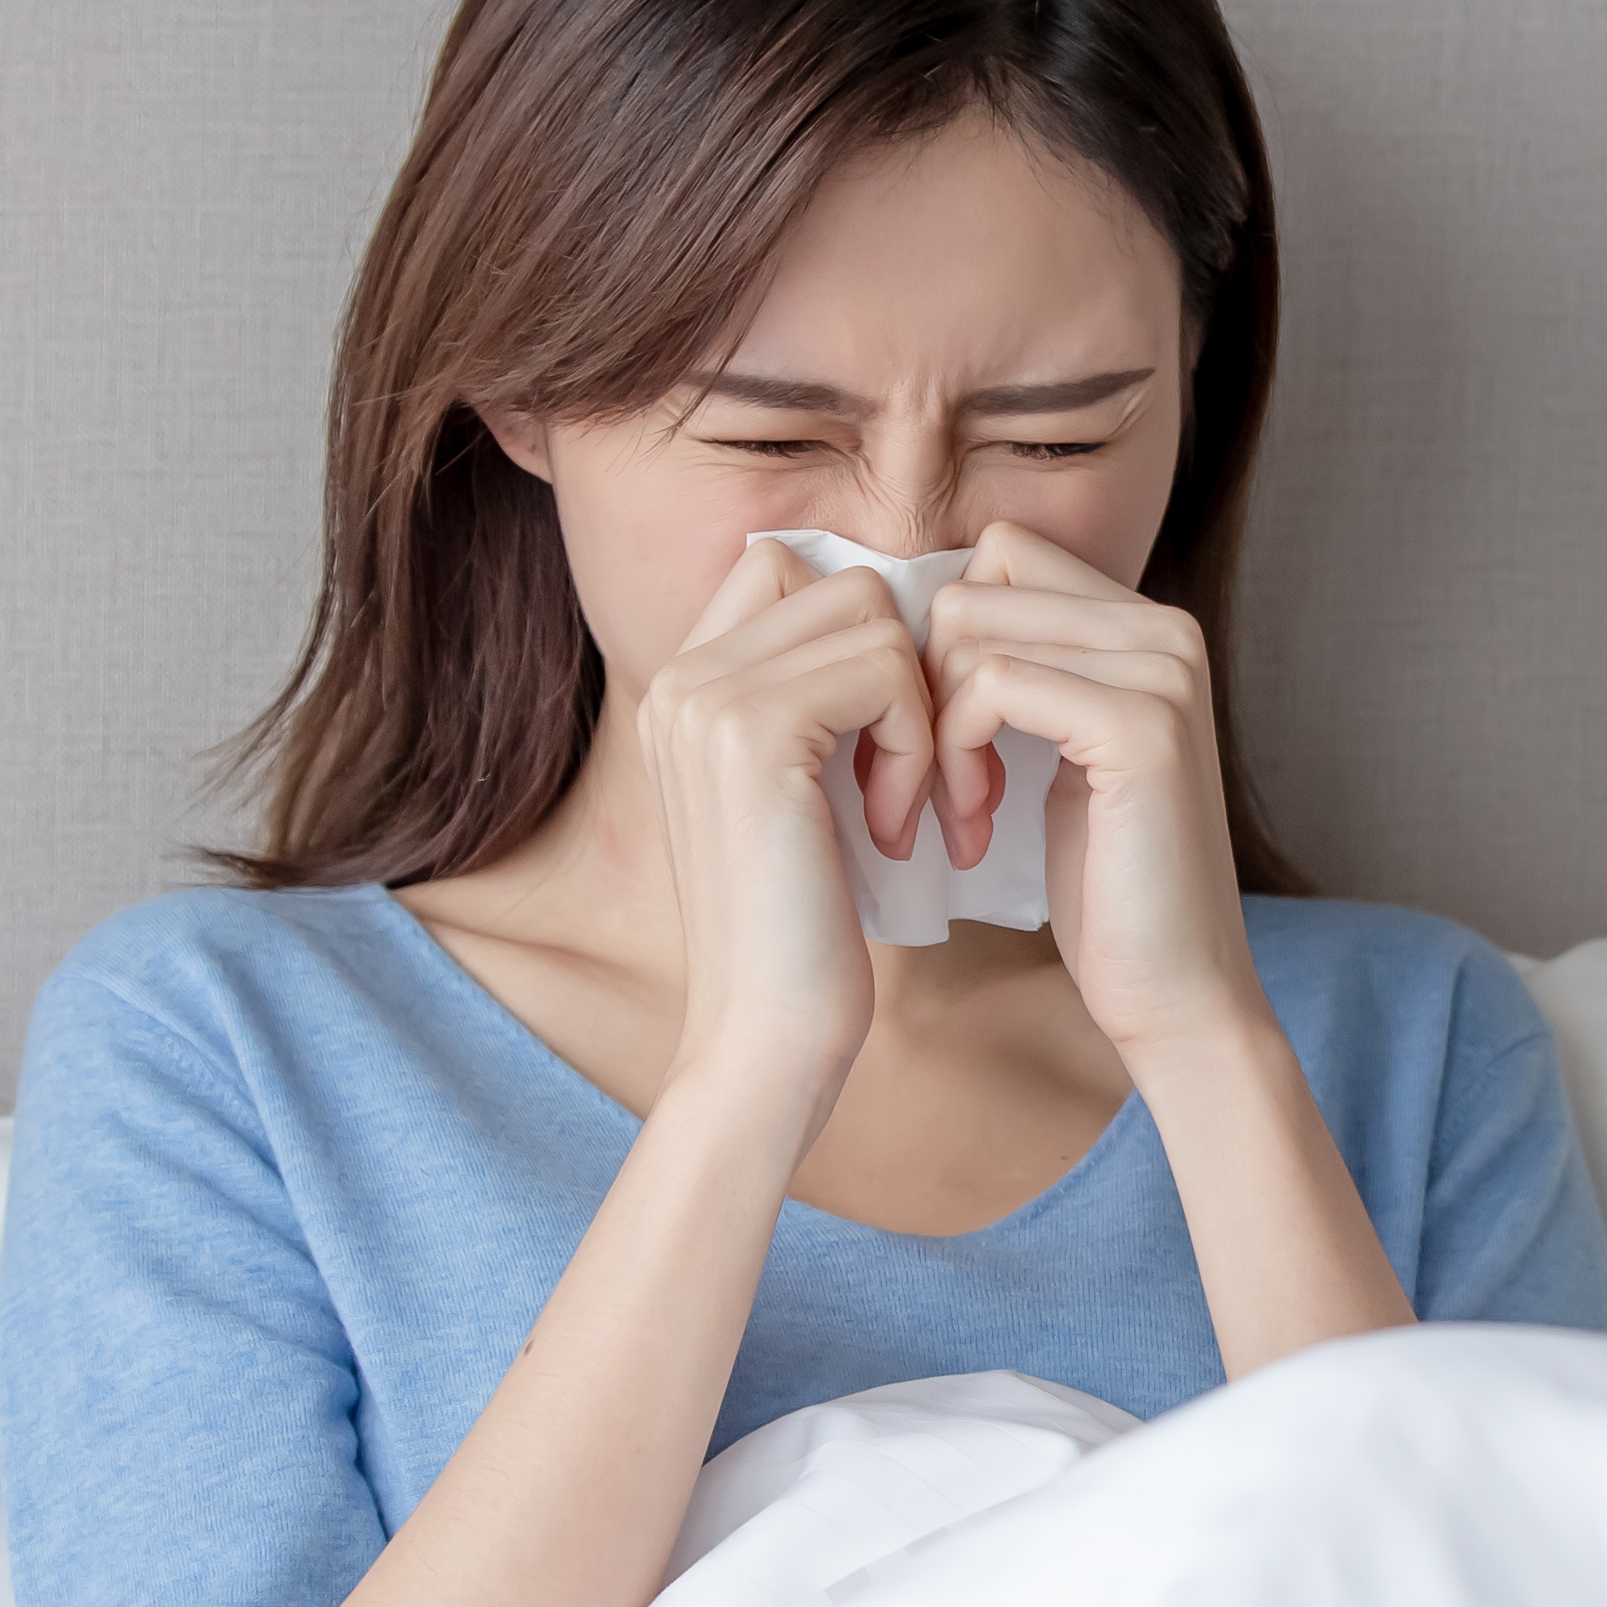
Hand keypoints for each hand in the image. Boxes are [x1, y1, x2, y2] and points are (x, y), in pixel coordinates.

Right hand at [631, 542, 944, 1121]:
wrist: (765, 1037)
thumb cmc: (802, 933)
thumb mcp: (806, 795)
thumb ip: (820, 705)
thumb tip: (900, 621)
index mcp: (684, 687)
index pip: (789, 568)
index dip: (871, 635)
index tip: (894, 735)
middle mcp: (680, 677)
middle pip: (844, 581)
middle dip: (911, 670)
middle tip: (925, 779)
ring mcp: (705, 698)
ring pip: (875, 617)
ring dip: (922, 712)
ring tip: (910, 809)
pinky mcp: (751, 731)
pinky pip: (885, 670)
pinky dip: (920, 745)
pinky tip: (898, 828)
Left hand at [921, 525, 1267, 1055]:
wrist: (1177, 991)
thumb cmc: (1107, 888)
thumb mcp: (1054, 753)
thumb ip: (1019, 671)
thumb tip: (911, 610)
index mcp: (1147, 626)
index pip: (997, 558)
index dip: (940, 644)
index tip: (935, 739)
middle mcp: (1165, 629)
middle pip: (975, 585)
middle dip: (925, 684)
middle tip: (931, 786)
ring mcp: (1161, 671)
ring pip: (969, 631)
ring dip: (934, 729)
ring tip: (956, 813)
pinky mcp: (1141, 726)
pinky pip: (990, 686)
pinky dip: (954, 755)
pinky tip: (972, 825)